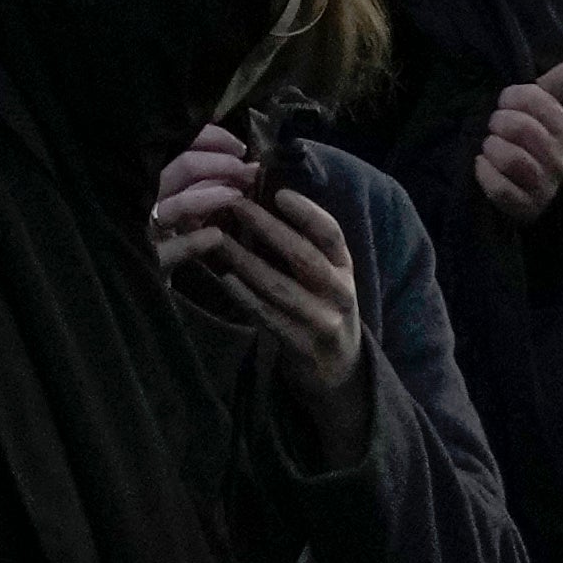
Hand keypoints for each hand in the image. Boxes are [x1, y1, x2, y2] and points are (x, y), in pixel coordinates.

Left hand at [147, 123, 370, 412]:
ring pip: (281, 288)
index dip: (307, 212)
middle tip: (236, 205)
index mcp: (344, 268)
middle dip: (269, 229)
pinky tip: (226, 280)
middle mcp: (339, 293)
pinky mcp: (302, 347)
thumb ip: (303, 245)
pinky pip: (270, 318)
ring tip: (218, 239)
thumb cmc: (321, 306)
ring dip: (247, 261)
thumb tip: (262, 199)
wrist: (338, 369)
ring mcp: (322, 322)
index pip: (331, 234)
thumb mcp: (325, 276)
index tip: (279, 193)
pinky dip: (247, 298)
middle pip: (304, 256)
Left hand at [469, 59, 562, 226]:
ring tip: (489, 146)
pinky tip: (481, 165)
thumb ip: (558, 86)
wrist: (540, 193)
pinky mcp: (524, 208)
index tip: (506, 101)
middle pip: (523, 129)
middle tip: (494, 125)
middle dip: (499, 121)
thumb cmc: (537, 143)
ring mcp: (542, 186)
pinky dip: (486, 174)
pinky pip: (502, 190)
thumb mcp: (547, 113)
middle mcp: (558, 160)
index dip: (516, 96)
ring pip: (513, 160)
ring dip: (492, 148)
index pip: (542, 103)